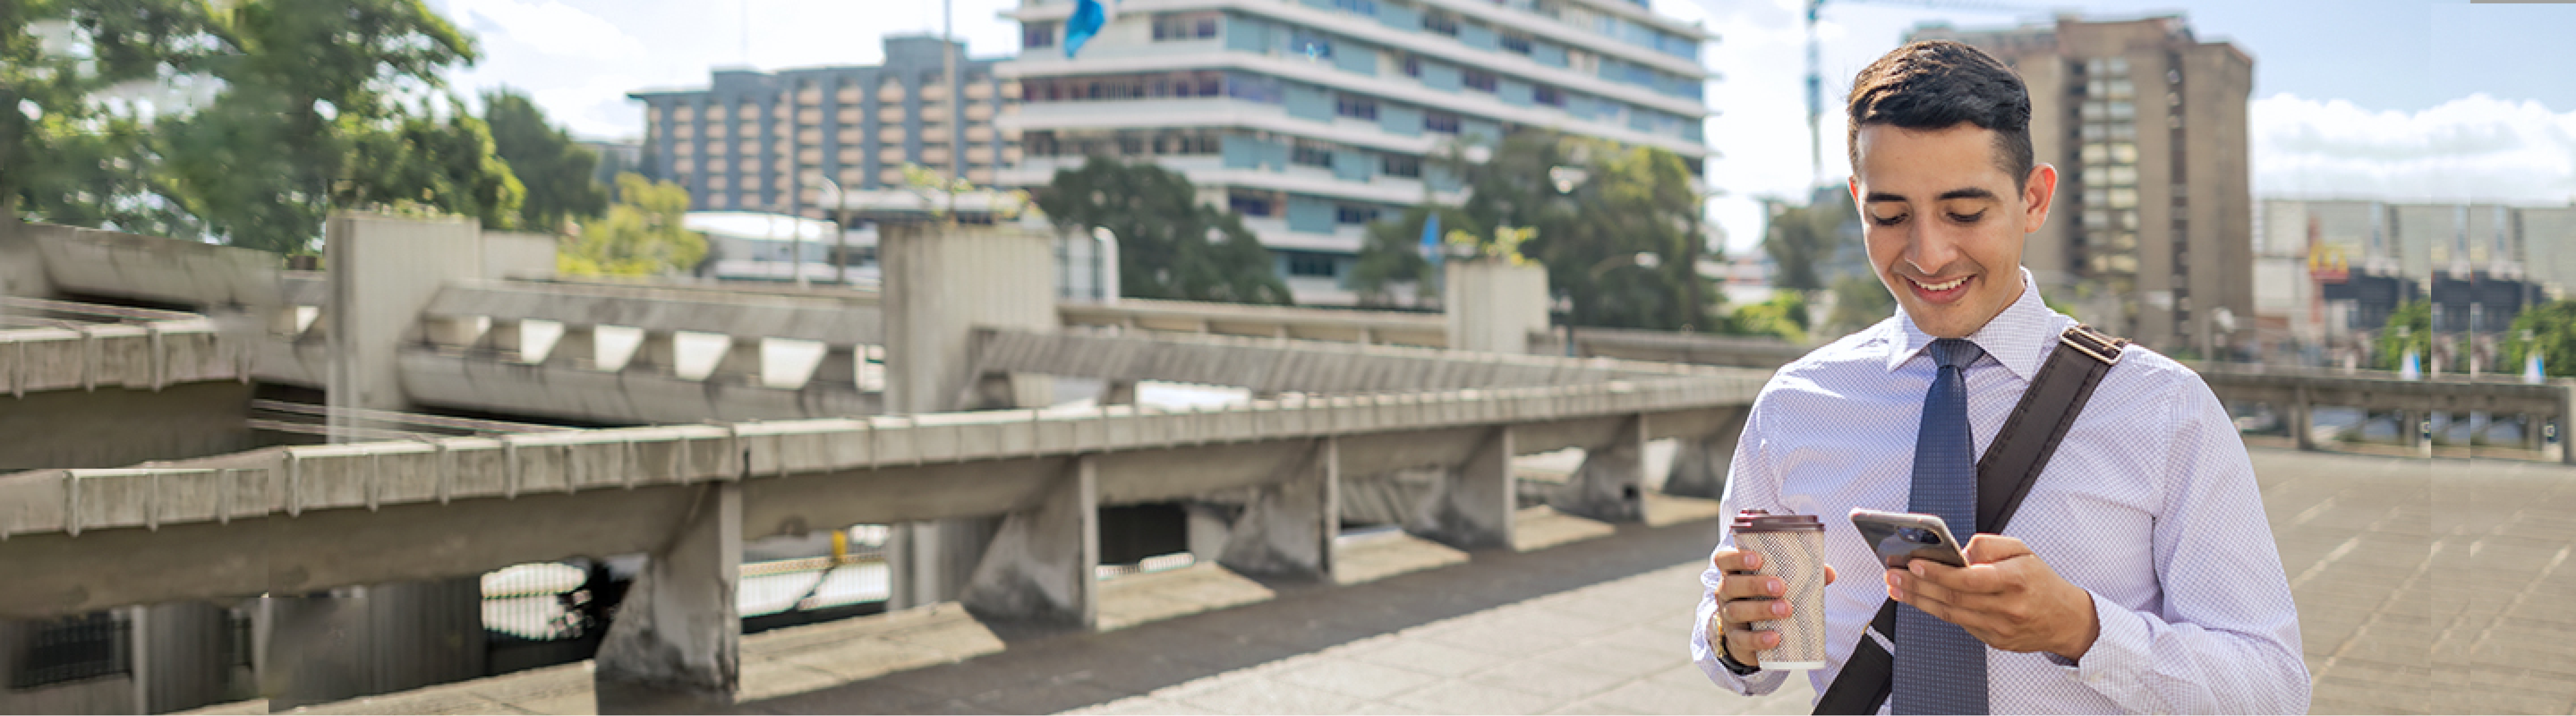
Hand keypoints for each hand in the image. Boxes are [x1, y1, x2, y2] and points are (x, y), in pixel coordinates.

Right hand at [1709, 547, 1837, 668]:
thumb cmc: (1767, 599)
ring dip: (1761, 609)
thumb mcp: (1779, 585)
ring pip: (1736, 611)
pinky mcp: (1735, 639)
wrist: (1752, 635)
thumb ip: (1802, 576)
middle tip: (1781, 587)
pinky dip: (1758, 638)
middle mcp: (1726, 593)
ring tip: (1785, 610)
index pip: (1724, 560)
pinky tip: (1774, 637)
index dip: (1737, 557)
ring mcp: (1728, 616)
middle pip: (1730, 585)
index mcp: (1735, 574)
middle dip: (1755, 584)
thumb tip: (1829, 573)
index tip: (1758, 559)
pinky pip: (1742, 639)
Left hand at [1885, 534, 2099, 660]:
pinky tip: (1919, 599)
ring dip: (1919, 600)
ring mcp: (2000, 628)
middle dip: (1918, 586)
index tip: (1913, 563)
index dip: (1938, 573)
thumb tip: (1957, 552)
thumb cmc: (2041, 580)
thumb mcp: (2022, 550)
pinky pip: (1960, 624)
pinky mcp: (1994, 641)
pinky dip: (1936, 611)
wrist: (2066, 620)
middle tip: (1892, 575)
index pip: (1969, 579)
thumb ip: (1989, 545)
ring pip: (1951, 614)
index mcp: (2015, 580)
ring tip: (1896, 587)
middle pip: (1953, 599)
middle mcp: (2007, 607)